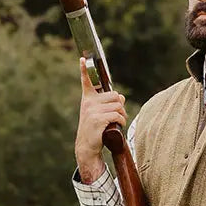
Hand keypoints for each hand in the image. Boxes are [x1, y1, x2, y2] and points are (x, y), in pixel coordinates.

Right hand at [75, 57, 125, 182]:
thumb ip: (109, 103)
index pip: (86, 81)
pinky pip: (117, 114)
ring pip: (118, 105)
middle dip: (120, 105)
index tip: (83, 58)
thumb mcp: (100, 114)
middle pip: (115, 95)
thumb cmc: (96, 130)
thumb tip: (121, 97)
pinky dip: (121, 120)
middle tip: (117, 116)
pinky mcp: (98, 119)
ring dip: (122, 114)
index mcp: (88, 99)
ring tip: (117, 122)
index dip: (84, 70)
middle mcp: (89, 103)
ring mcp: (93, 111)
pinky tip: (118, 126)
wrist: (87, 147)